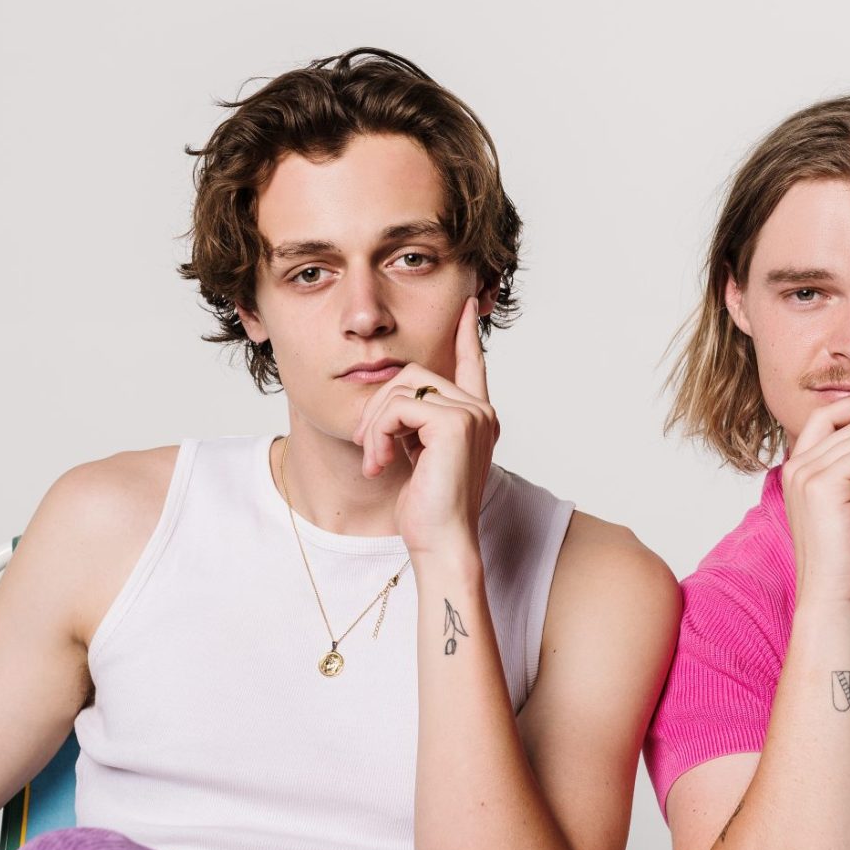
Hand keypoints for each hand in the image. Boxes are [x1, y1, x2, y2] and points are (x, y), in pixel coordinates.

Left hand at [352, 298, 497, 561]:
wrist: (442, 543)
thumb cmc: (428, 511)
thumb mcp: (418, 457)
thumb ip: (415, 425)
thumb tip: (392, 397)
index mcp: (476, 417)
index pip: (471, 364)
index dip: (464, 335)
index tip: (462, 305)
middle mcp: (480, 411)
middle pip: (412, 374)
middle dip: (379, 409)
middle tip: (369, 449)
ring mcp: (471, 414)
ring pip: (400, 388)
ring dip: (374, 426)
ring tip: (375, 461)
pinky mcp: (454, 423)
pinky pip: (397, 407)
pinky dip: (378, 434)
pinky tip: (380, 463)